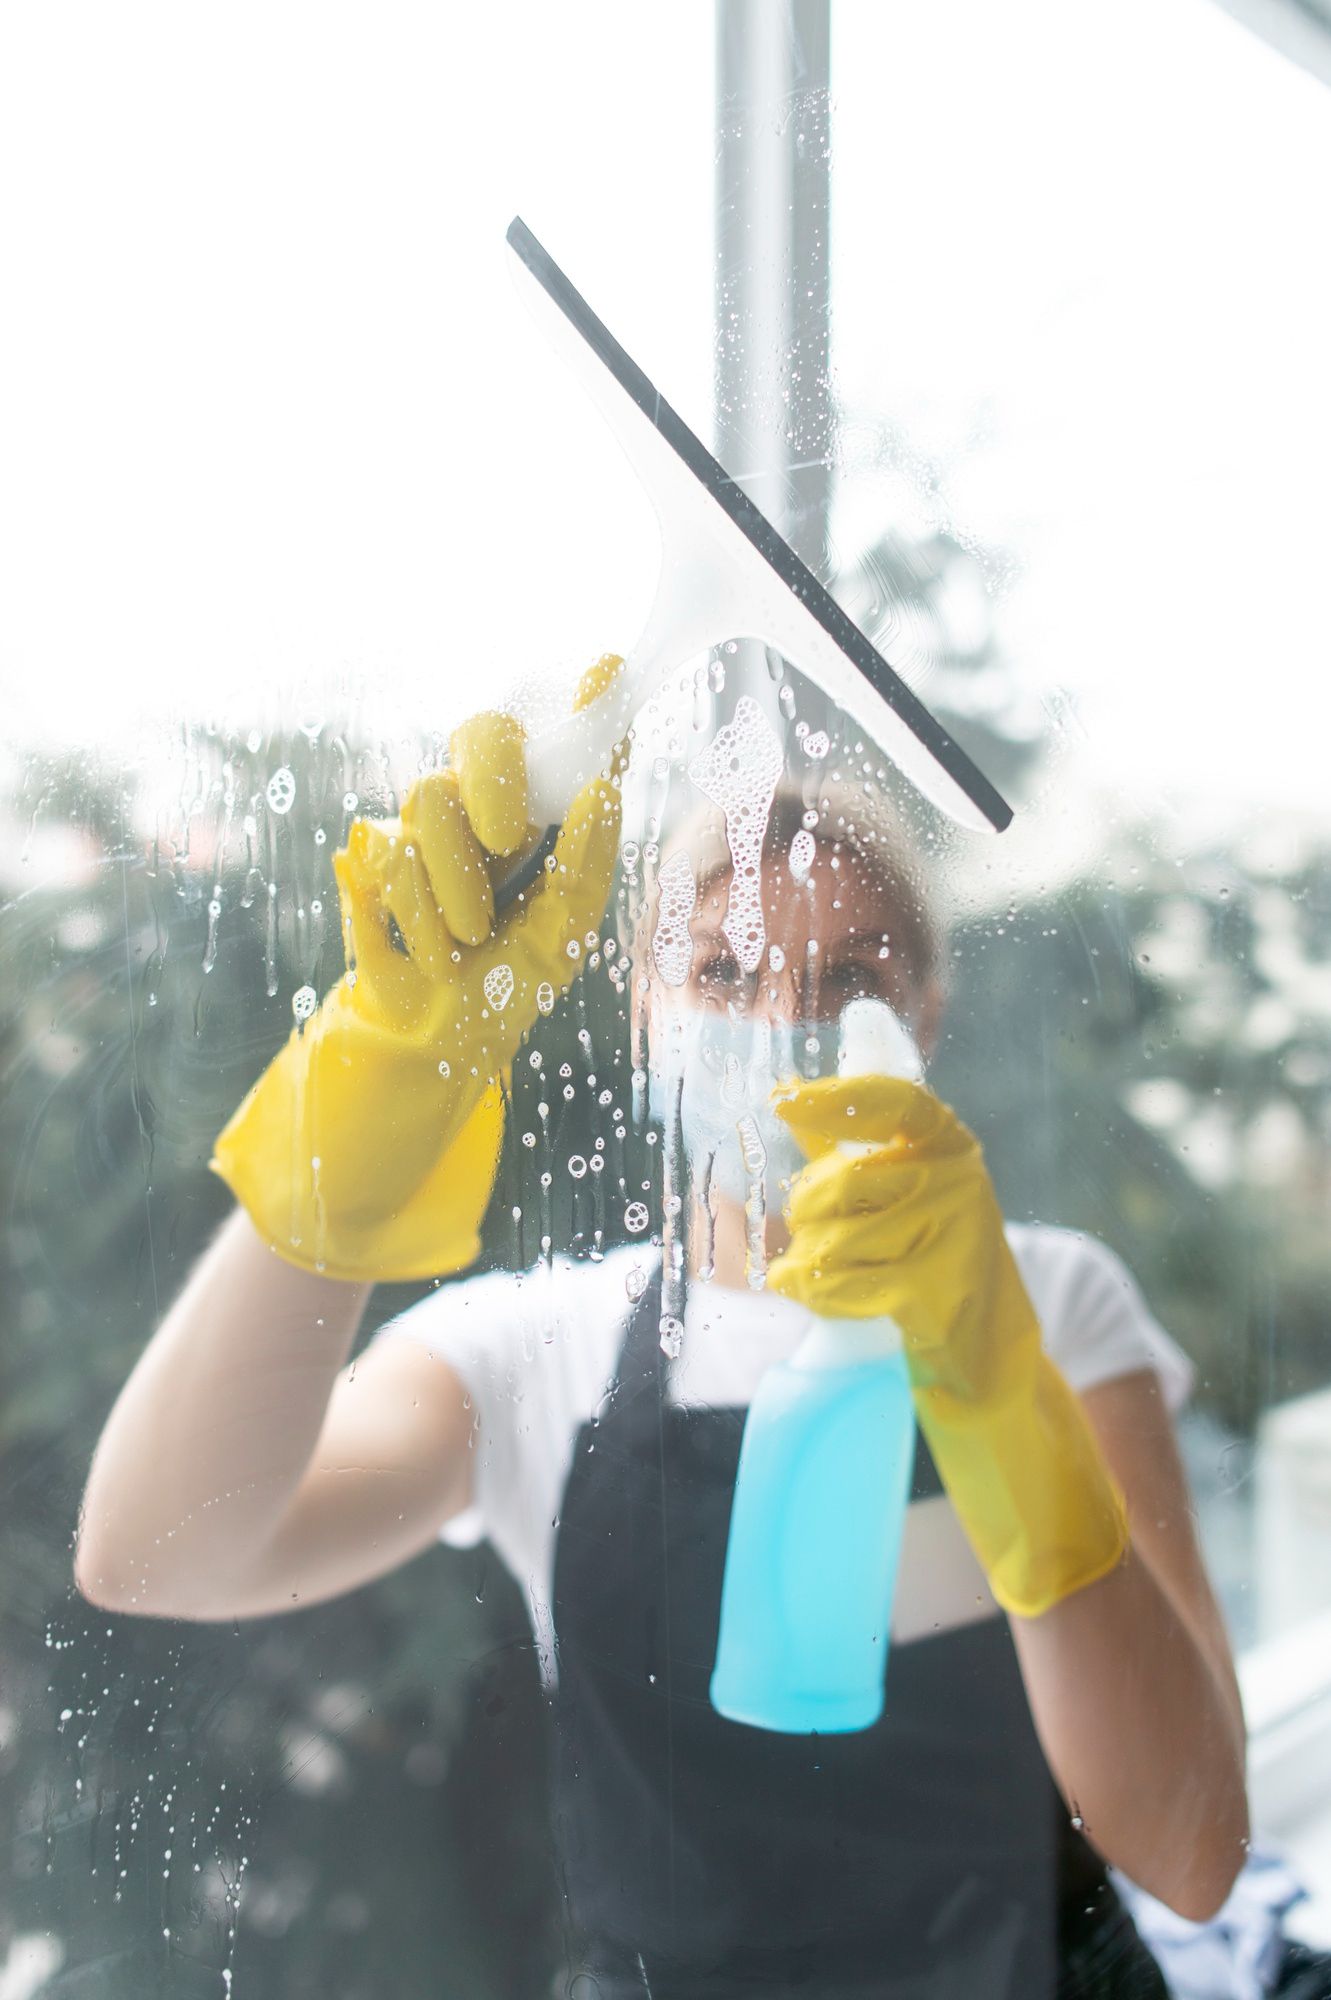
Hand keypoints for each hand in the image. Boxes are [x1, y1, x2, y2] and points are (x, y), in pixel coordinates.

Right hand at [210, 655, 624, 1281]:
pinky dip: (415, 914)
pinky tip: (432, 953)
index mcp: (539, 816)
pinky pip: (386, 856)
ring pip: (429, 799)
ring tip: (469, 940)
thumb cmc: (507, 988)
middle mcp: (483, 806)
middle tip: (509, 840)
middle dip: (496, 779)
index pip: (566, 743)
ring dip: (455, 885)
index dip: (587, 701)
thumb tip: (597, 793)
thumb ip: (585, 865)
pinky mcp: (373, 860)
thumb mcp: (563, 936)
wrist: (432, 1046)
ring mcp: (425, 827)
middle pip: (483, 731)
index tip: (608, 669)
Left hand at [767, 1075, 1128, 1617]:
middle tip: (805, 1234)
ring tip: (810, 1272)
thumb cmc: (934, 1259)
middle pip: (842, 1183)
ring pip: (834, 1239)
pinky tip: (812, 1294)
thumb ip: (854, 1149)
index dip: (834, 1098)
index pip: (894, 1101)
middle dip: (805, 1214)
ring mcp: (954, 1235)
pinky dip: (815, 1293)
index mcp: (950, 1144)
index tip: (782, 1102)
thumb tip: (786, 1098)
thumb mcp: (908, 1192)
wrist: (989, 1352)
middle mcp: (959, 1179)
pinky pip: (842, 1285)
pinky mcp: (935, 1292)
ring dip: (806, 1261)